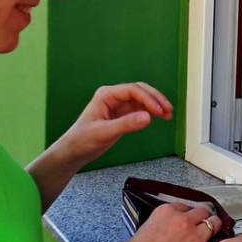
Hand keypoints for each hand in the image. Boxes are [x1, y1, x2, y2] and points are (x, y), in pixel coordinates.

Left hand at [56, 82, 173, 169]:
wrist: (73, 152)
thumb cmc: (82, 140)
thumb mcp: (105, 133)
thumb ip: (126, 124)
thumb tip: (148, 117)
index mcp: (106, 95)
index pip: (132, 90)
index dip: (148, 99)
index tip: (159, 110)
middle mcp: (113, 97)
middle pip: (140, 91)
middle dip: (155, 99)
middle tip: (168, 110)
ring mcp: (117, 106)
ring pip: (141, 100)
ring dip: (155, 105)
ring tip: (168, 115)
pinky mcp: (121, 115)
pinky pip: (139, 109)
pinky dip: (150, 112)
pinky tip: (159, 117)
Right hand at [99, 202, 241, 241]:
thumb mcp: (142, 230)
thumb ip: (159, 225)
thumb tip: (168, 231)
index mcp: (166, 212)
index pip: (185, 206)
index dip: (187, 215)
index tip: (185, 222)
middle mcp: (183, 221)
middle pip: (202, 213)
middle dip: (202, 219)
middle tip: (198, 229)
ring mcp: (194, 239)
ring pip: (214, 225)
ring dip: (215, 228)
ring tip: (214, 232)